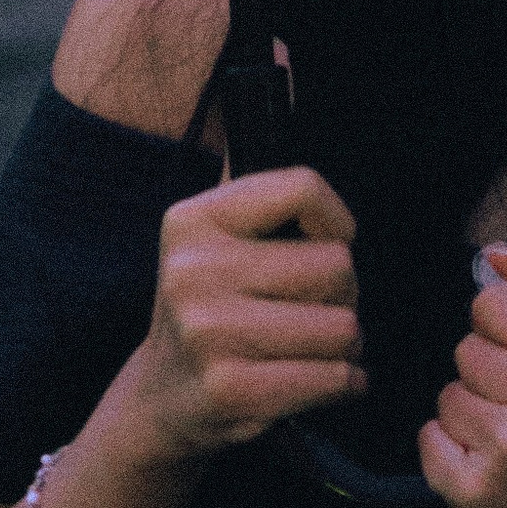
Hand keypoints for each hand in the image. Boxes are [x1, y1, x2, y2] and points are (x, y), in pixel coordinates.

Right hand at [111, 167, 364, 463]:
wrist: (159, 399)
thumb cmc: (208, 310)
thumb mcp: (213, 241)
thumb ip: (259, 195)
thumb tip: (280, 108)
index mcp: (193, 221)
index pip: (302, 187)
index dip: (335, 221)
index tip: (326, 244)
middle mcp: (193, 272)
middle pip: (337, 264)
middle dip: (344, 293)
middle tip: (315, 310)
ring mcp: (209, 333)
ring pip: (344, 325)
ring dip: (346, 344)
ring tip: (314, 348)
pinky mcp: (232, 389)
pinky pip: (334, 376)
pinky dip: (345, 382)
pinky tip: (324, 381)